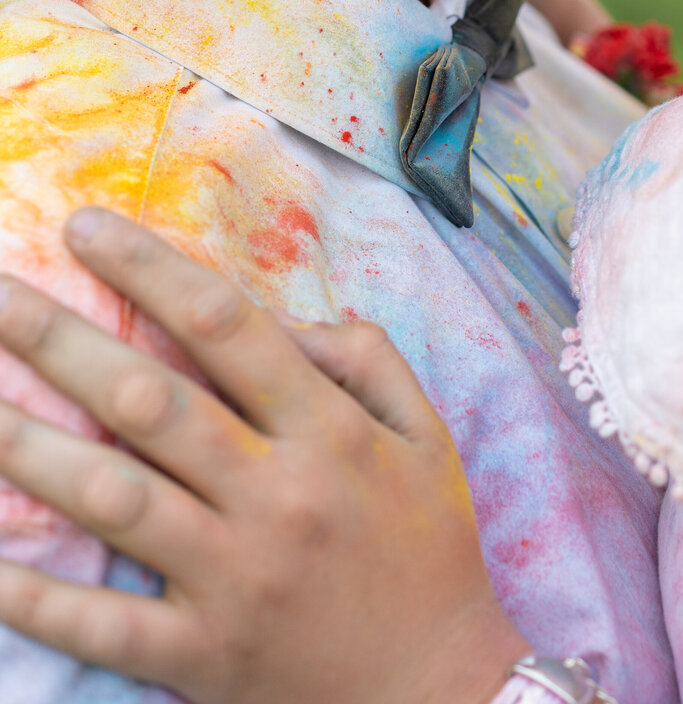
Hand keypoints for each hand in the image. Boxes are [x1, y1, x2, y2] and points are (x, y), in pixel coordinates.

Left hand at [0, 209, 526, 703]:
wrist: (440, 695)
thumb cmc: (429, 549)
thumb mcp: (426, 434)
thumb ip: (363, 357)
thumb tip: (283, 316)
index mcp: (328, 431)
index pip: (225, 326)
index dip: (151, 269)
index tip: (88, 227)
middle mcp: (275, 494)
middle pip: (150, 402)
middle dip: (62, 339)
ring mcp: (234, 578)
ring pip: (115, 498)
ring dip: (31, 447)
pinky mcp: (202, 655)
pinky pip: (105, 622)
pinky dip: (37, 595)